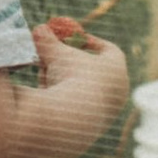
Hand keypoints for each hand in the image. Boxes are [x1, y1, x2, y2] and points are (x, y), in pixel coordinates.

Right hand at [31, 22, 131, 138]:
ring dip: (62, 83)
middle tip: (52, 58)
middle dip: (71, 64)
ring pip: (82, 91)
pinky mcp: (96, 128)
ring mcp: (109, 111)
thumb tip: (39, 29)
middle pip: (96, 71)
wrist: (71, 120)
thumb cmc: (68, 78)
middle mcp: (118, 90)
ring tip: (45, 80)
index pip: (109, 50)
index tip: (73, 39)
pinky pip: (77, 109)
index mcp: (117, 67)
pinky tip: (51, 103)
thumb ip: (48, 41)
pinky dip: (62, 102)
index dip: (90, 43)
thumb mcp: (55, 54)